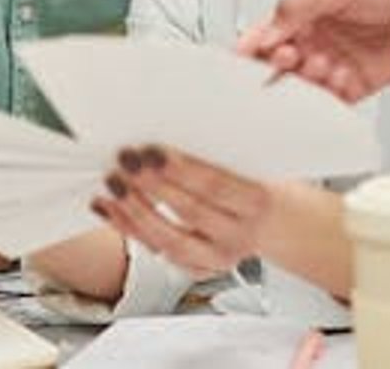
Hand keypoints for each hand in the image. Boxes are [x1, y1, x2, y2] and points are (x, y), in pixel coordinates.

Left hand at [95, 145, 275, 277]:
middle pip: (190, 212)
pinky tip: (109, 209)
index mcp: (257, 202)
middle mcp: (239, 236)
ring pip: (171, 240)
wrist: (279, 222)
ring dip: (135, 211)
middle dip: (152, 185)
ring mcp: (218, 258)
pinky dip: (130, 229)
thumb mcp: (254, 161)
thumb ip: (222, 150)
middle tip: (125, 161)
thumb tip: (181, 120)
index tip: (152, 150)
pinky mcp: (198, 268)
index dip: (182, 169)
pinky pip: (159, 252)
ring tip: (112, 184)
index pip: (216, 186)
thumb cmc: (257, 181)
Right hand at [236, 0, 389, 101]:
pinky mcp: (352, 86)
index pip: (265, 35)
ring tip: (323, 64)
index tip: (241, 57)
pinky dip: (333, 94)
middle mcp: (313, 43)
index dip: (250, 47)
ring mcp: (330, 66)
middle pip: (279, 65)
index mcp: (302, 18)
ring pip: (304, 86)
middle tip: (291, 56)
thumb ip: (298, 7)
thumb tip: (269, 30)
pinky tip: (342, 77)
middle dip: (280, 64)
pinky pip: (333, 100)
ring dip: (308, 79)